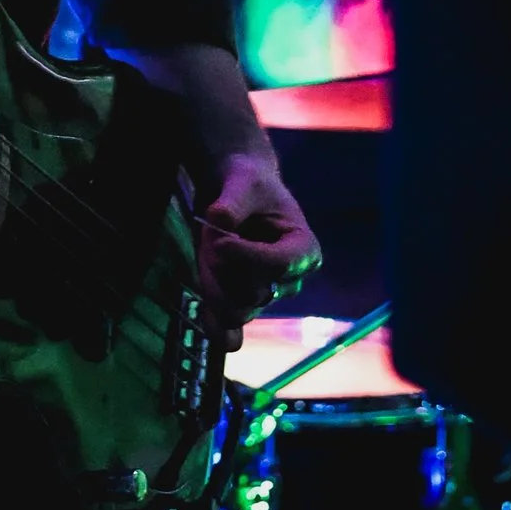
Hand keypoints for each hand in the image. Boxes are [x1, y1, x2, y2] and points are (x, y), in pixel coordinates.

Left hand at [194, 150, 323, 351]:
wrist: (235, 195)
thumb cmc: (249, 184)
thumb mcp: (244, 182)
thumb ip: (234, 202)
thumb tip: (220, 221)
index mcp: (303, 249)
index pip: (278, 265)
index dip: (247, 257)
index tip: (219, 243)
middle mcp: (288, 280)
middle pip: (252, 292)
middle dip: (224, 268)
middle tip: (210, 238)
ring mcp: (265, 296)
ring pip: (236, 309)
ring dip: (212, 283)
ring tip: (207, 252)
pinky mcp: (241, 303)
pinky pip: (230, 328)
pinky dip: (218, 327)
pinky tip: (208, 322)